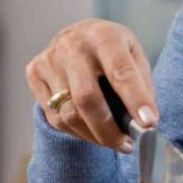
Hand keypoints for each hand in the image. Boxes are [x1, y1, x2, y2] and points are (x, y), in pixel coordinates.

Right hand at [27, 19, 154, 150]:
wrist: (78, 36)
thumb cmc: (112, 51)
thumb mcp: (135, 56)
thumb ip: (143, 86)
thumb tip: (145, 124)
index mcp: (104, 36)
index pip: (121, 72)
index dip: (136, 100)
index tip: (148, 125)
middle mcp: (73, 45)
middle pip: (87, 98)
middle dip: (109, 130)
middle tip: (126, 145)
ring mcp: (50, 59)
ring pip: (68, 114)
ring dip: (93, 136)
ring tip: (112, 140)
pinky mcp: (34, 72)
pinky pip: (55, 117)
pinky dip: (76, 132)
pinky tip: (90, 129)